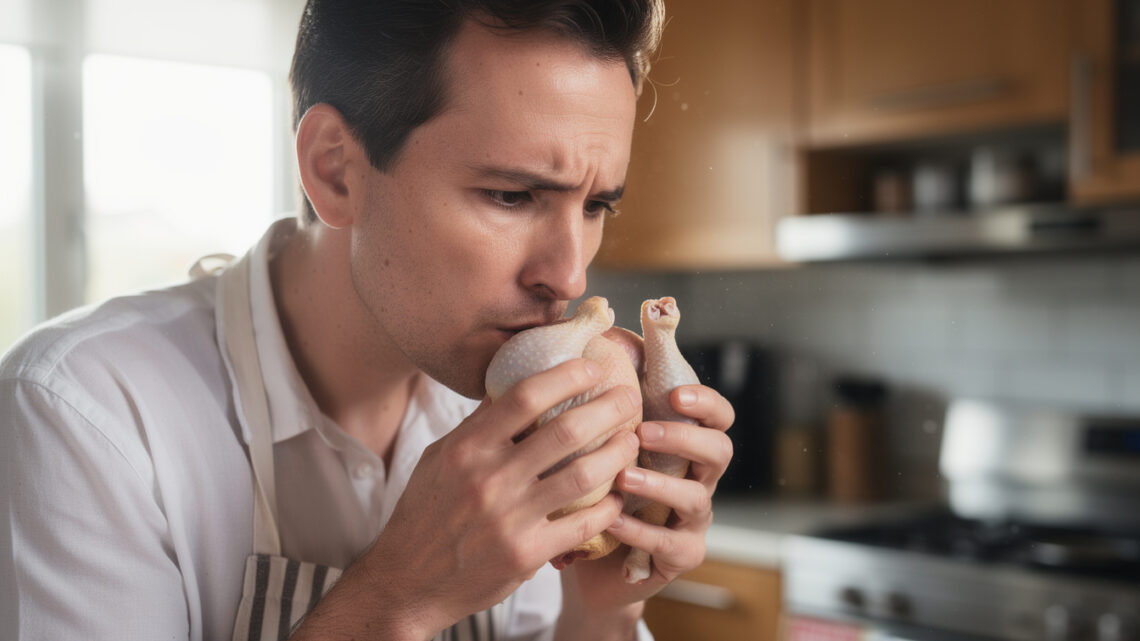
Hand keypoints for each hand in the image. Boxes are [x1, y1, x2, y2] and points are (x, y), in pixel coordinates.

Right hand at [318, 359, 641, 638]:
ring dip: (617, 454)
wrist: (408, 581)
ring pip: (583, 475)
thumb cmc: (425, 513)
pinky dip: (608, 507)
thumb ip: (479, 426)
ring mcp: (509, 518)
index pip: (525, 396)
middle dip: (609, 408)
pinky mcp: (526, 554)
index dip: (567, 375)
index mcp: (466, 448)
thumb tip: (515, 384)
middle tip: (629, 397)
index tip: (592, 368)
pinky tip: (618, 497)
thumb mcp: (439, 458)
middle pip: (566, 430)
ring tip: (631, 441)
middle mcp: (488, 478)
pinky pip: (583, 524)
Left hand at [554, 383, 733, 636]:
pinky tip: (612, 519)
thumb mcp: (599, 442)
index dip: (706, 402)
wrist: (585, 558)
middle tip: (642, 433)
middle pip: (720, 451)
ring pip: (696, 498)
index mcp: (684, 446)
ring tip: (623, 477)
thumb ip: (609, 399)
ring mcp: (692, 519)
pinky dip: (641, 531)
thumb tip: (606, 337)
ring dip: (659, 484)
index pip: (718, 416)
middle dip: (684, 438)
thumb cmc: (594, 488)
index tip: (674, 394)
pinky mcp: (680, 556)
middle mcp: (697, 479)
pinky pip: (671, 544)